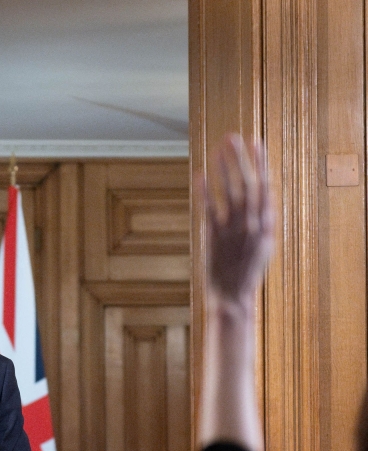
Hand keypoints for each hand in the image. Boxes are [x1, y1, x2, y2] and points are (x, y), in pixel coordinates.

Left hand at [199, 134, 274, 307]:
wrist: (233, 296)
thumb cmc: (247, 270)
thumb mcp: (263, 244)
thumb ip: (263, 220)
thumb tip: (261, 196)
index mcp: (268, 224)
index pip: (265, 186)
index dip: (261, 163)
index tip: (257, 142)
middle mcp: (254, 224)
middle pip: (249, 184)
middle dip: (242, 159)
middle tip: (234, 137)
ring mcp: (234, 230)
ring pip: (231, 192)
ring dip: (225, 168)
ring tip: (219, 149)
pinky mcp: (215, 237)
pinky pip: (210, 209)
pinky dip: (206, 191)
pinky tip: (200, 174)